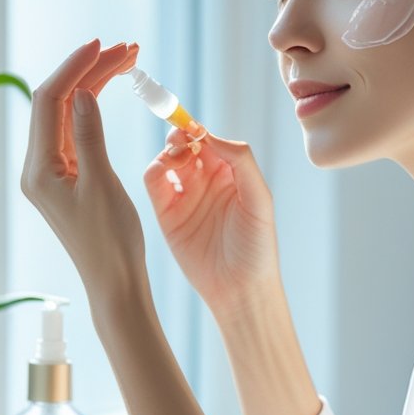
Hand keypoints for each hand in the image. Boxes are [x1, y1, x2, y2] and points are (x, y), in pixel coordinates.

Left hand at [21, 39, 145, 311]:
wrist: (116, 281)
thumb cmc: (111, 242)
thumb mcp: (101, 185)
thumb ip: (89, 136)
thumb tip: (83, 93)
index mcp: (39, 170)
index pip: (50, 102)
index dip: (74, 69)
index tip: (101, 46)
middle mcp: (39, 167)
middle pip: (59, 102)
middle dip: (89, 70)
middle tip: (126, 48)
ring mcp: (53, 171)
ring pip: (70, 113)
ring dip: (95, 84)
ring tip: (127, 59)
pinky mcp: (69, 175)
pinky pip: (77, 129)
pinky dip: (94, 106)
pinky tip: (111, 88)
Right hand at [143, 126, 280, 316]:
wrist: (239, 288)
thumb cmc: (257, 246)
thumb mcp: (259, 199)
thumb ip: (240, 161)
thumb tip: (210, 134)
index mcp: (231, 174)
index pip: (211, 140)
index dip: (200, 129)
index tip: (193, 126)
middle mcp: (207, 181)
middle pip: (187, 145)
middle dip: (181, 135)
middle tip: (181, 138)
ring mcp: (185, 196)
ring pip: (169, 159)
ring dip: (168, 150)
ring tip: (176, 156)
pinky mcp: (166, 213)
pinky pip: (154, 182)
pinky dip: (154, 168)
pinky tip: (164, 168)